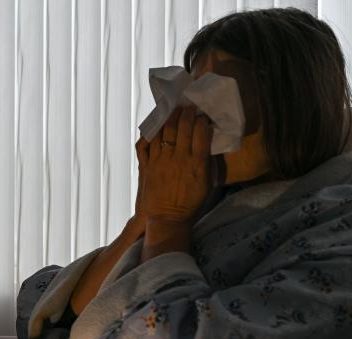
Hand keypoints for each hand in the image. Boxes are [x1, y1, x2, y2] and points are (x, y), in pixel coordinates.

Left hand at [139, 106, 212, 223]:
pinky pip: (146, 144)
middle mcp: (178, 159)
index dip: (202, 120)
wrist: (167, 219)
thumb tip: (206, 143)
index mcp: (196, 163)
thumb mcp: (206, 183)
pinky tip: (154, 127)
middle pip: (182, 127)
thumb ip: (206, 161)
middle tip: (188, 106)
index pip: (201, 132)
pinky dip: (149, 133)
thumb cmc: (190, 203)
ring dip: (168, 117)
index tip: (202, 114)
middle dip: (186, 112)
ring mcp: (160, 161)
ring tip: (173, 111)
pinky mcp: (147, 166)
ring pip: (163, 131)